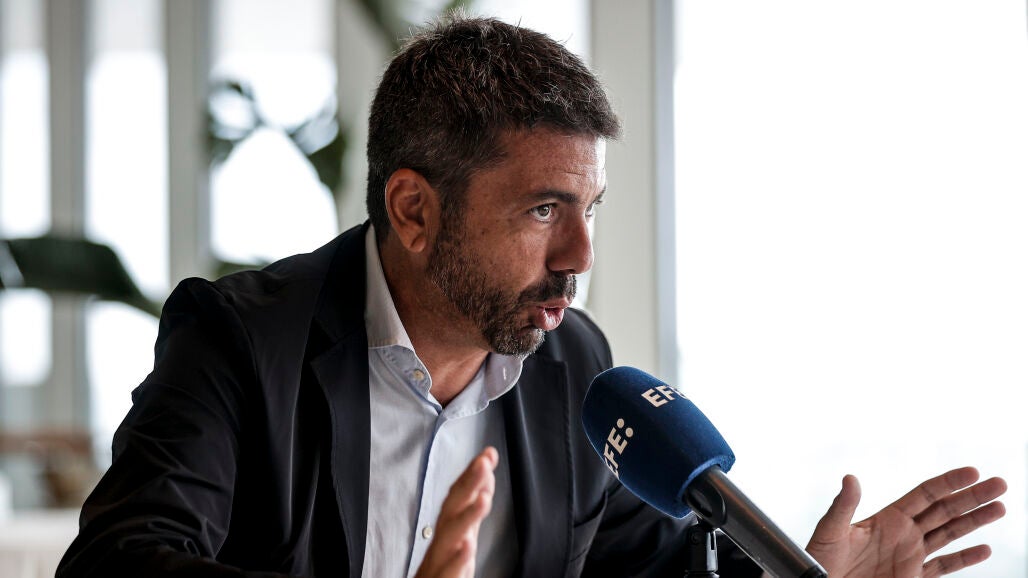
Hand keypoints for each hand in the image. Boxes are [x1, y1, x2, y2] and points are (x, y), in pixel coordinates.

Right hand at [414, 447, 497, 577]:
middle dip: (468, 483)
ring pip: (451, 534)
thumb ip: (473, 505)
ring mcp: (440, 558)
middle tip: (484, 463)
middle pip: (453, 506)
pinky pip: (448, 570)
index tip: (488, 454)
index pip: (460, 493)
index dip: (473, 473)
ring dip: (467, 515)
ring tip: (484, 499)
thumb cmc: (445, 561)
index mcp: (451, 525)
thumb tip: (486, 476)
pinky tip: (468, 545)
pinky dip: (457, 558)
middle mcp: (443, 537)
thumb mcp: (462, 530)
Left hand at [805, 467, 1005, 576]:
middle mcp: (904, 533)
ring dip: (975, 522)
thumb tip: (850, 478)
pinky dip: (965, 559)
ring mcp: (911, 556)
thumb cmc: (820, 558)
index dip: (948, 482)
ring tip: (1000, 507)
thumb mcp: (830, 530)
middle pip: (945, 510)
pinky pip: (944, 567)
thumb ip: (843, 506)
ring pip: (951, 534)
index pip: (925, 494)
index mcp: (888, 518)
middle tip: (1000, 484)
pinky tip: (983, 549)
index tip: (973, 471)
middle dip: (972, 497)